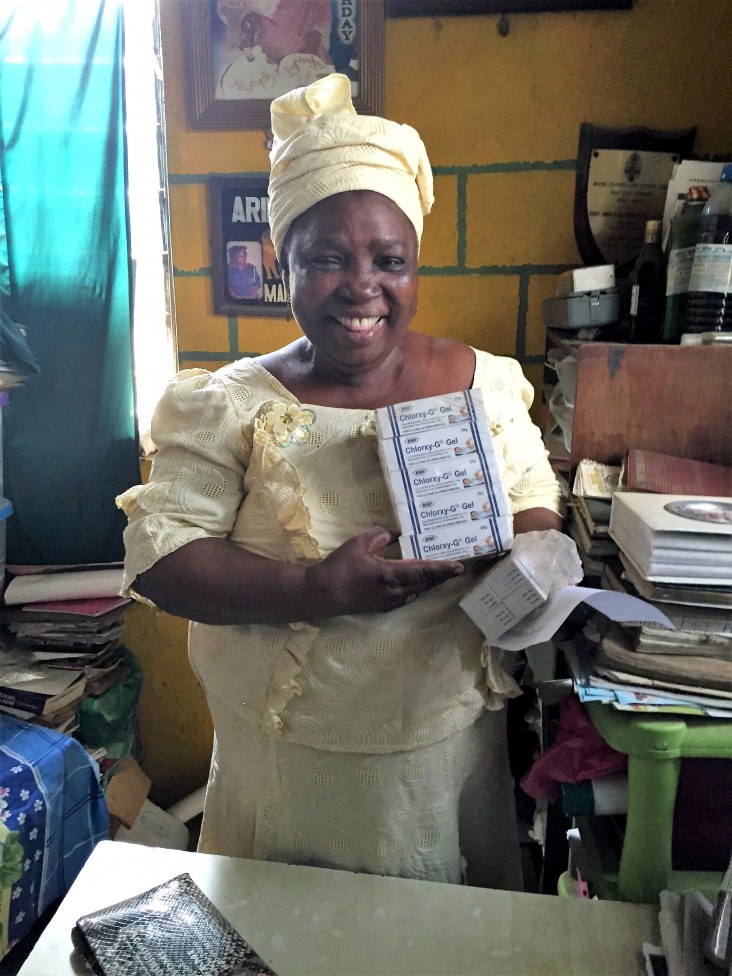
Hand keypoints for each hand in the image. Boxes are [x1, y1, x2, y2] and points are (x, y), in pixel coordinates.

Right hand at [304, 526, 464, 616]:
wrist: (322, 594)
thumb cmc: (340, 568)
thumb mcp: (358, 544)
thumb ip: (379, 536)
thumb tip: (394, 535)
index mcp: (391, 575)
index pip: (424, 572)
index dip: (443, 569)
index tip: (459, 567)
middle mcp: (394, 591)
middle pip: (425, 584)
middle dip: (441, 576)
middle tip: (454, 568)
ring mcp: (389, 601)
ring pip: (416, 592)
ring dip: (429, 583)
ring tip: (439, 573)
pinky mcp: (381, 606)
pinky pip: (406, 597)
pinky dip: (415, 589)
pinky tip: (415, 582)